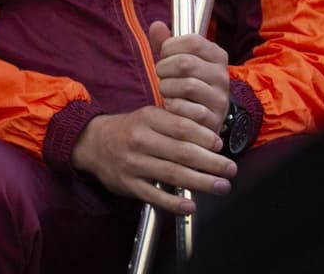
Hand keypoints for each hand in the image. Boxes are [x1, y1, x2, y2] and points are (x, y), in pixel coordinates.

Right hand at [69, 107, 236, 212]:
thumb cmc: (129, 130)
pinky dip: (174, 203)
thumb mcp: (148, 117)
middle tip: (230, 169)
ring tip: (220, 186)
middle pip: (182, 152)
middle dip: (211, 162)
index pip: (182, 127)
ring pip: (172, 174)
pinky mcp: (128, 184)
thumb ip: (175, 124)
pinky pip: (154, 195)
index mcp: (148, 119)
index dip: (204, 137)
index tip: (220, 146)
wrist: (94, 143)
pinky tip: (190, 206)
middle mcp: (141, 140)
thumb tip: (209, 138)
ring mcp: (134, 164)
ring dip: (201, 182)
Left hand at [147, 19, 231, 135]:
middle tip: (161, 75)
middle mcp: (222, 76)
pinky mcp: (213, 120)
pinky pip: (188, 109)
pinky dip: (173, 106)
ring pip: (187, 86)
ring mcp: (220, 99)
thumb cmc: (186, 84)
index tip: (164, 55)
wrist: (199, 120)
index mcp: (217, 56)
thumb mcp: (176, 61)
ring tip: (166, 90)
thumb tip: (156, 25)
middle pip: (186, 63)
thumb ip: (165, 44)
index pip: (193, 41)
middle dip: (164, 69)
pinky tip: (171, 105)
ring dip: (167, 88)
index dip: (170, 47)